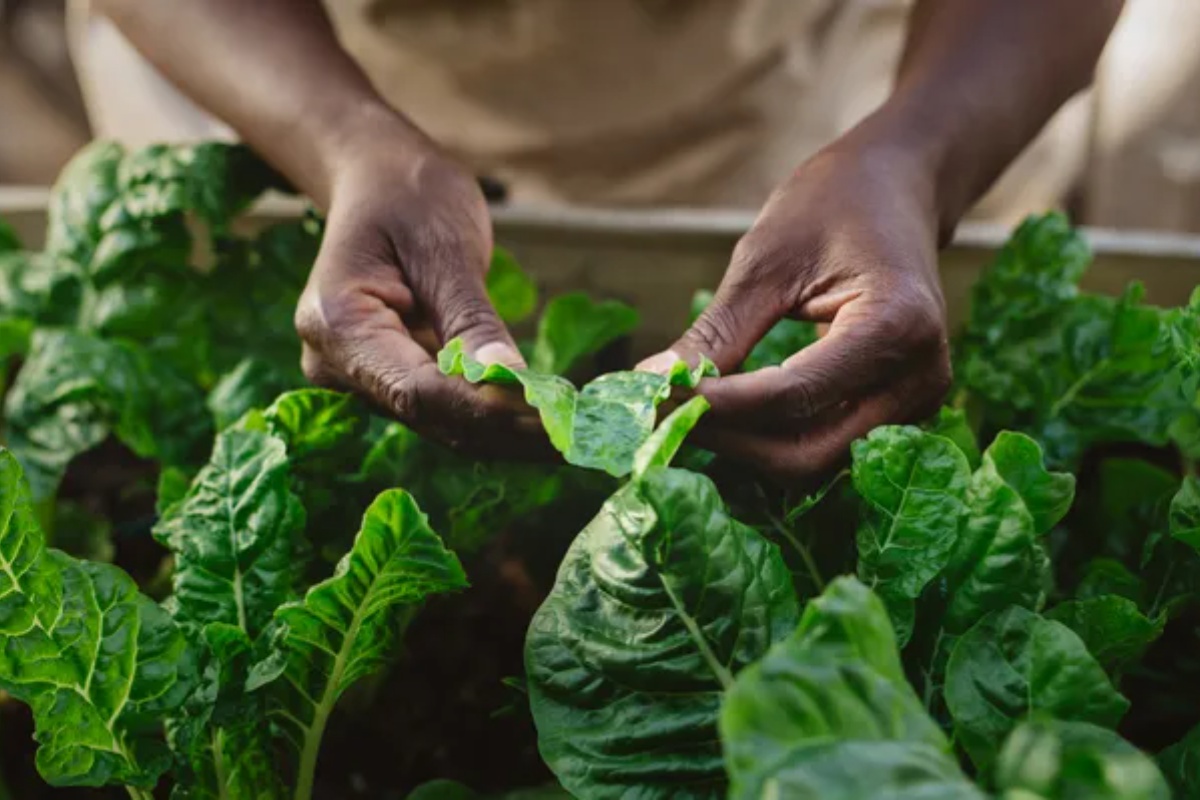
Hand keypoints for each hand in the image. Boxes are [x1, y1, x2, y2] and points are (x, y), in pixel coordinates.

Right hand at [294, 135, 545, 456]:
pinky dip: (494, 415)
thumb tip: (511, 379)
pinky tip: (544, 419)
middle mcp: (337, 365)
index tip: (552, 420)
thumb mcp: (444, 247)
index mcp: (338, 325)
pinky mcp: (389, 382)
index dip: (487, 412)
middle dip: (507, 430)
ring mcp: (359, 379)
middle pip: (431, 416)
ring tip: (573, 433)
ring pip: (441, 423)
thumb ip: (472, 320)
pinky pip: (445, 408)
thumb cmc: (409, 196)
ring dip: (507, 432)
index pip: (417, 391)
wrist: (378, 181)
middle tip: (581, 436)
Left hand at [642, 144, 951, 483]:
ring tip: (685, 414)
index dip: (716, 407)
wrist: (896, 189)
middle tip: (660, 415)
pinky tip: (724, 415)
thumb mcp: (766, 260)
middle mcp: (919, 379)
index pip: (793, 396)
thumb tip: (650, 384)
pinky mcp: (896, 413)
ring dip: (743, 448)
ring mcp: (913, 403)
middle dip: (727, 439)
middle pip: (806, 451)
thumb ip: (717, 333)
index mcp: (897, 327)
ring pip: (812, 461)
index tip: (653, 399)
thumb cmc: (833, 205)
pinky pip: (823, 446)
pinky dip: (767, 439)